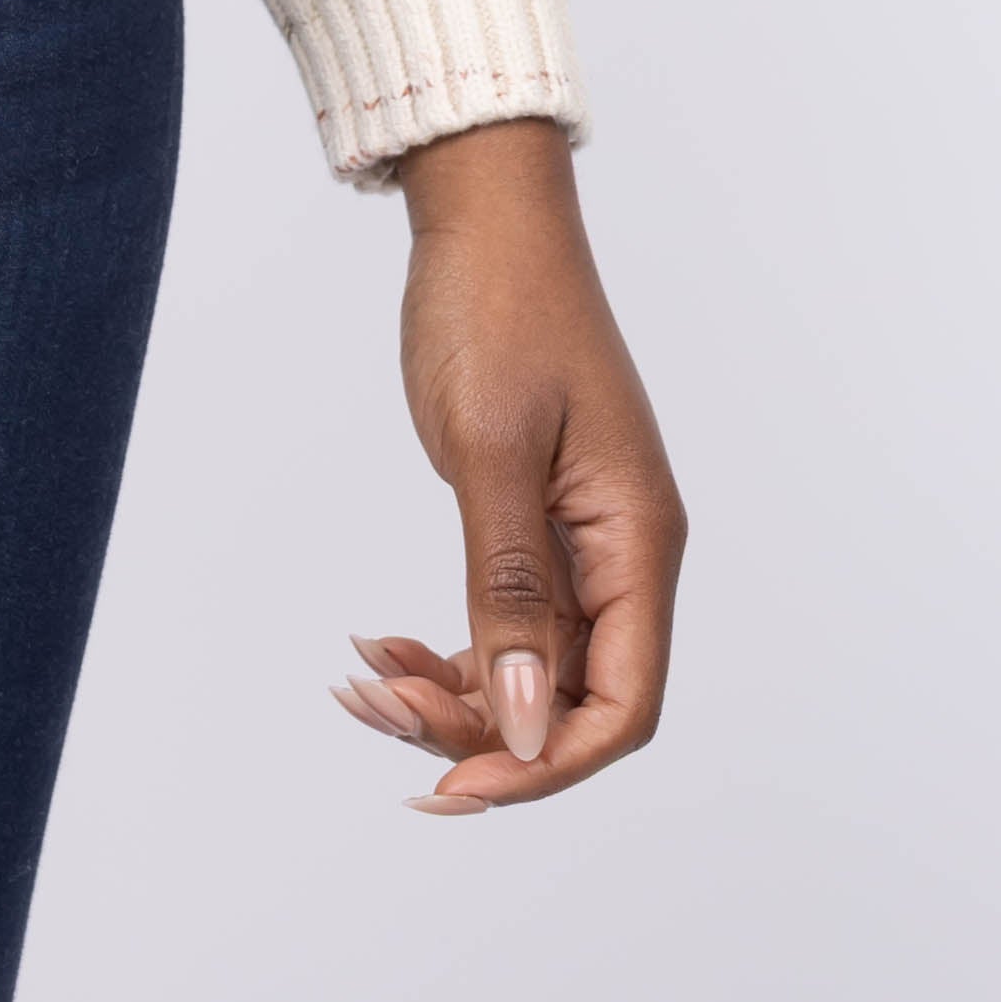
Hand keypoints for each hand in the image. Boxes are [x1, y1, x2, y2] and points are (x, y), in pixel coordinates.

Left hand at [329, 115, 681, 814]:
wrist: (483, 217)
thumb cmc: (497, 310)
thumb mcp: (490, 452)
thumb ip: (511, 592)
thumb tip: (527, 725)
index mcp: (638, 540)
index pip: (623, 706)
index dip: (546, 765)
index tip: (453, 785)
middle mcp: (624, 552)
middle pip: (572, 700)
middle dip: (478, 731)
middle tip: (375, 712)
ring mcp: (582, 539)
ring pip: (531, 667)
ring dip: (452, 693)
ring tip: (361, 681)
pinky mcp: (537, 521)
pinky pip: (506, 619)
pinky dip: (447, 644)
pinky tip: (377, 642)